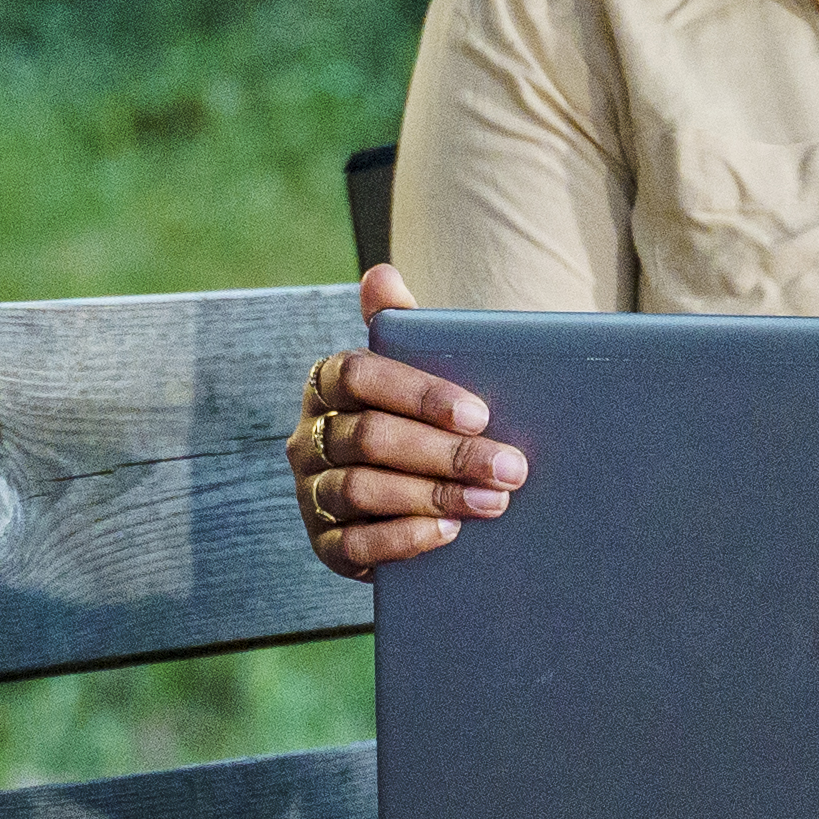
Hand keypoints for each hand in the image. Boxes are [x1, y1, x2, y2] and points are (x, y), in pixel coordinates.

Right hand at [286, 262, 526, 578]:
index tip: (479, 412)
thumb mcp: (414, 376)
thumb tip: (381, 274)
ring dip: (432, 495)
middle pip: (370, 438)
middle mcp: (309, 435)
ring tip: (491, 501)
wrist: (405, 500)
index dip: (418, 393)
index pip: (359, 375)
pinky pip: (353, 544)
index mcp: (327, 384)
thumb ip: (400, 326)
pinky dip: (403, 538)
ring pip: (361, 489)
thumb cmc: (416, 423)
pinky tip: (448, 532)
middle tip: (509, 467)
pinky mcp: (322, 543)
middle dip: (446, 453)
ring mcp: (311, 491)